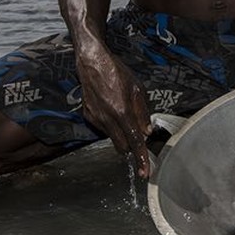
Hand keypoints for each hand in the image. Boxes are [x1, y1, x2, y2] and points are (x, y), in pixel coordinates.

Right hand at [76, 44, 153, 176]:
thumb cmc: (116, 71)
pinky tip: (110, 107)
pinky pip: (103, 128)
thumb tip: (146, 132)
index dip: (141, 159)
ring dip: (120, 133)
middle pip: (122, 146)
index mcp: (122, 111)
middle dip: (131, 145)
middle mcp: (107, 118)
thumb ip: (142, 112)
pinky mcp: (88, 115)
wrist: (92, 61)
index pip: (134, 142)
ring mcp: (96, 118)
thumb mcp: (137, 89)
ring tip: (122, 112)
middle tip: (136, 132)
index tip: (145, 173)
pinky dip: (110, 124)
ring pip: (112, 138)